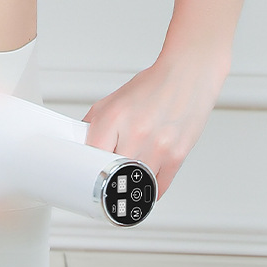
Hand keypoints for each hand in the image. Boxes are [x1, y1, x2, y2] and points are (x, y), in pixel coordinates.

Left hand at [83, 56, 224, 195]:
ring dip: (131, 181)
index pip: (91, 155)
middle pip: (112, 172)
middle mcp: (135, 132)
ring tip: (130, 171)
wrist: (186, 77)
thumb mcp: (114, 100)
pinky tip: (145, 178)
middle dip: (110, 174)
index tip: (88, 173)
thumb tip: (80, 145)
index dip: (87, 166)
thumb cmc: (152, 88)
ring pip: (135, 184)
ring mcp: (157, 148)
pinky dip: (149, 187)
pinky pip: (157, 188)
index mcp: (114, 117)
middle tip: (109, 173)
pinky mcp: (176, 158)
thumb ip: (95, 123)